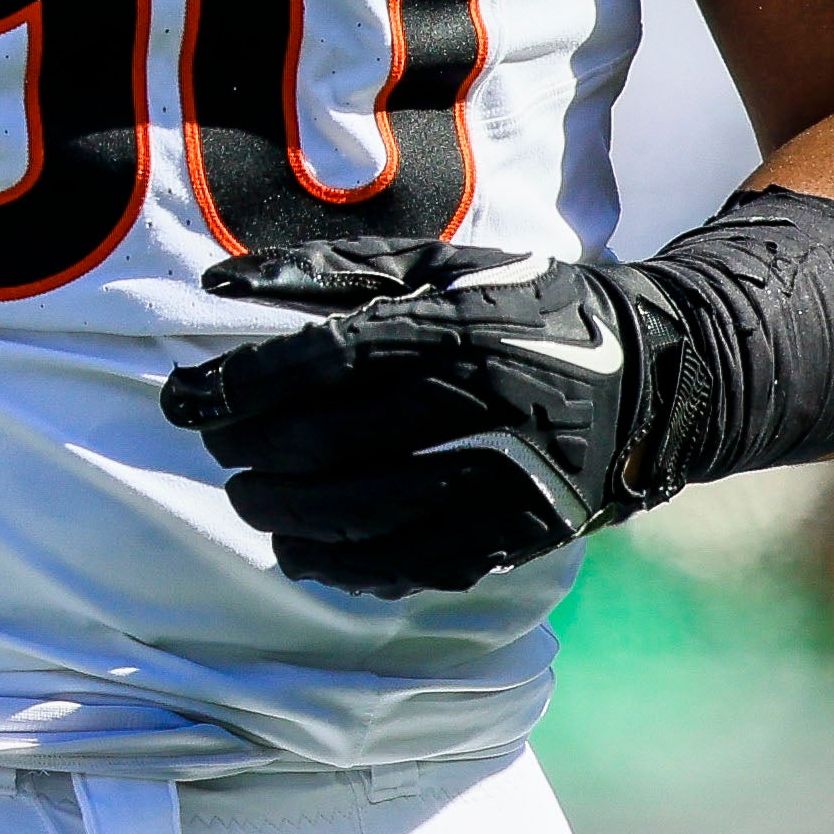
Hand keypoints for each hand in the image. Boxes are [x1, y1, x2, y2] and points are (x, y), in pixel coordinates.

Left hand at [157, 238, 657, 594]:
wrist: (651, 376)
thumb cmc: (522, 308)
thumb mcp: (436, 266)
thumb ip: (326, 270)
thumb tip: (215, 280)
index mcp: (450, 328)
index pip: (318, 363)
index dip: (237, 387)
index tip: (182, 398)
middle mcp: (473, 403)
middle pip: (326, 444)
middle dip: (247, 453)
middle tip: (218, 450)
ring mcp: (498, 476)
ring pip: (359, 513)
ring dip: (282, 514)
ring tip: (250, 500)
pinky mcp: (515, 533)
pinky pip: (409, 564)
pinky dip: (341, 566)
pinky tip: (301, 552)